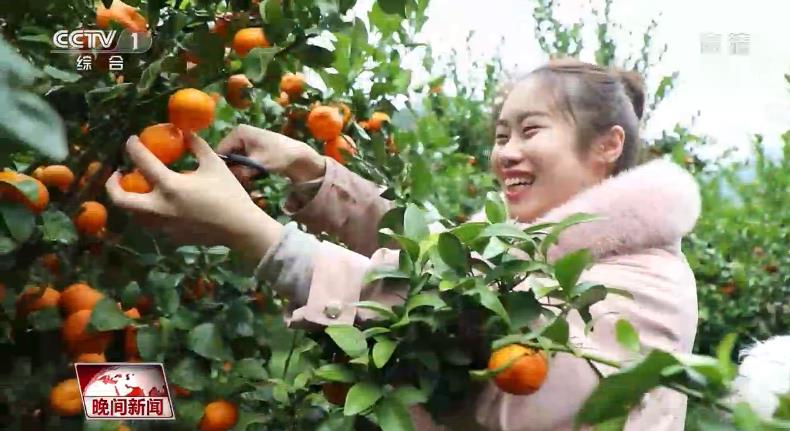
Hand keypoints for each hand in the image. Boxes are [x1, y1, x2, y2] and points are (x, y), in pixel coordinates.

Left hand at [105, 133, 282, 261]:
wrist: (241, 228)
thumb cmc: (230, 194)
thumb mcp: (214, 164)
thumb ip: (197, 145)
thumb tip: (185, 132)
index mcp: (170, 186)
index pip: (142, 161)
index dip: (133, 147)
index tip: (132, 141)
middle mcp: (160, 207)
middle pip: (120, 199)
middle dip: (112, 185)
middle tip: (118, 173)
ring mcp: (163, 225)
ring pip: (133, 214)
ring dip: (131, 200)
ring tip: (138, 189)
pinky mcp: (170, 236)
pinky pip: (151, 223)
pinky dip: (149, 212)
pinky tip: (160, 205)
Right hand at [216, 124, 325, 183]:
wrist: (299, 156)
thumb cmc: (278, 156)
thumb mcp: (257, 163)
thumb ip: (240, 170)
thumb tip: (228, 178)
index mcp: (238, 132)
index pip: (220, 150)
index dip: (222, 166)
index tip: (227, 179)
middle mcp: (239, 134)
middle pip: (228, 155)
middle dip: (232, 170)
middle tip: (239, 182)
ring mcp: (246, 142)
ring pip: (235, 160)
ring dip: (240, 171)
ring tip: (247, 180)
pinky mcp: (252, 150)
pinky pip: (243, 162)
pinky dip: (246, 170)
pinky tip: (252, 177)